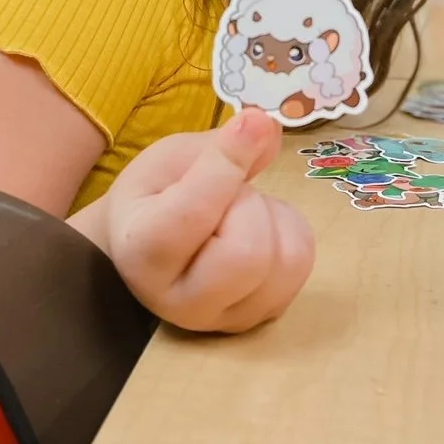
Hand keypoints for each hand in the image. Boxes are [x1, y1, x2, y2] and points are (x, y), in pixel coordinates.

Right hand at [99, 110, 314, 332]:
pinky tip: (258, 228)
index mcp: (141, 253)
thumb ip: (216, 145)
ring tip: (239, 211)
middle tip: (227, 191)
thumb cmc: (154, 196)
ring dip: (271, 217)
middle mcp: (181, 303)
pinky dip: (288, 232)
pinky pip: (302, 265)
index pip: (194, 213)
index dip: (227, 165)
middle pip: (249, 254)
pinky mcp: (262, 319)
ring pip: (286, 260)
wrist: (147, 248)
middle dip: (249, 203)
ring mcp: (225, 321)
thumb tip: (265, 125)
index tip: (249, 122)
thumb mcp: (171, 158)